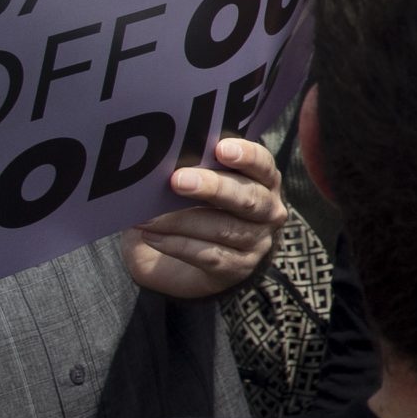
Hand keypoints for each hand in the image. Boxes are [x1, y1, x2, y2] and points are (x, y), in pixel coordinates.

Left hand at [122, 135, 287, 298]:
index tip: (221, 148)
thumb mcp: (193, 184)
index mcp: (264, 180)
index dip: (246, 156)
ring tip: (148, 217)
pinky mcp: (239, 269)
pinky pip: (210, 256)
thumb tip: (159, 158)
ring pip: (225, 229)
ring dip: (182, 221)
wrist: (179, 261)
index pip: (263, 164)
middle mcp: (268, 210)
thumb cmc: (188, 209)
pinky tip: (152, 236)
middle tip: (178, 181)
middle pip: (247, 198)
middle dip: (212, 187)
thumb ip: (190, 170)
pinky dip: (177, 245)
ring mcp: (257, 242)